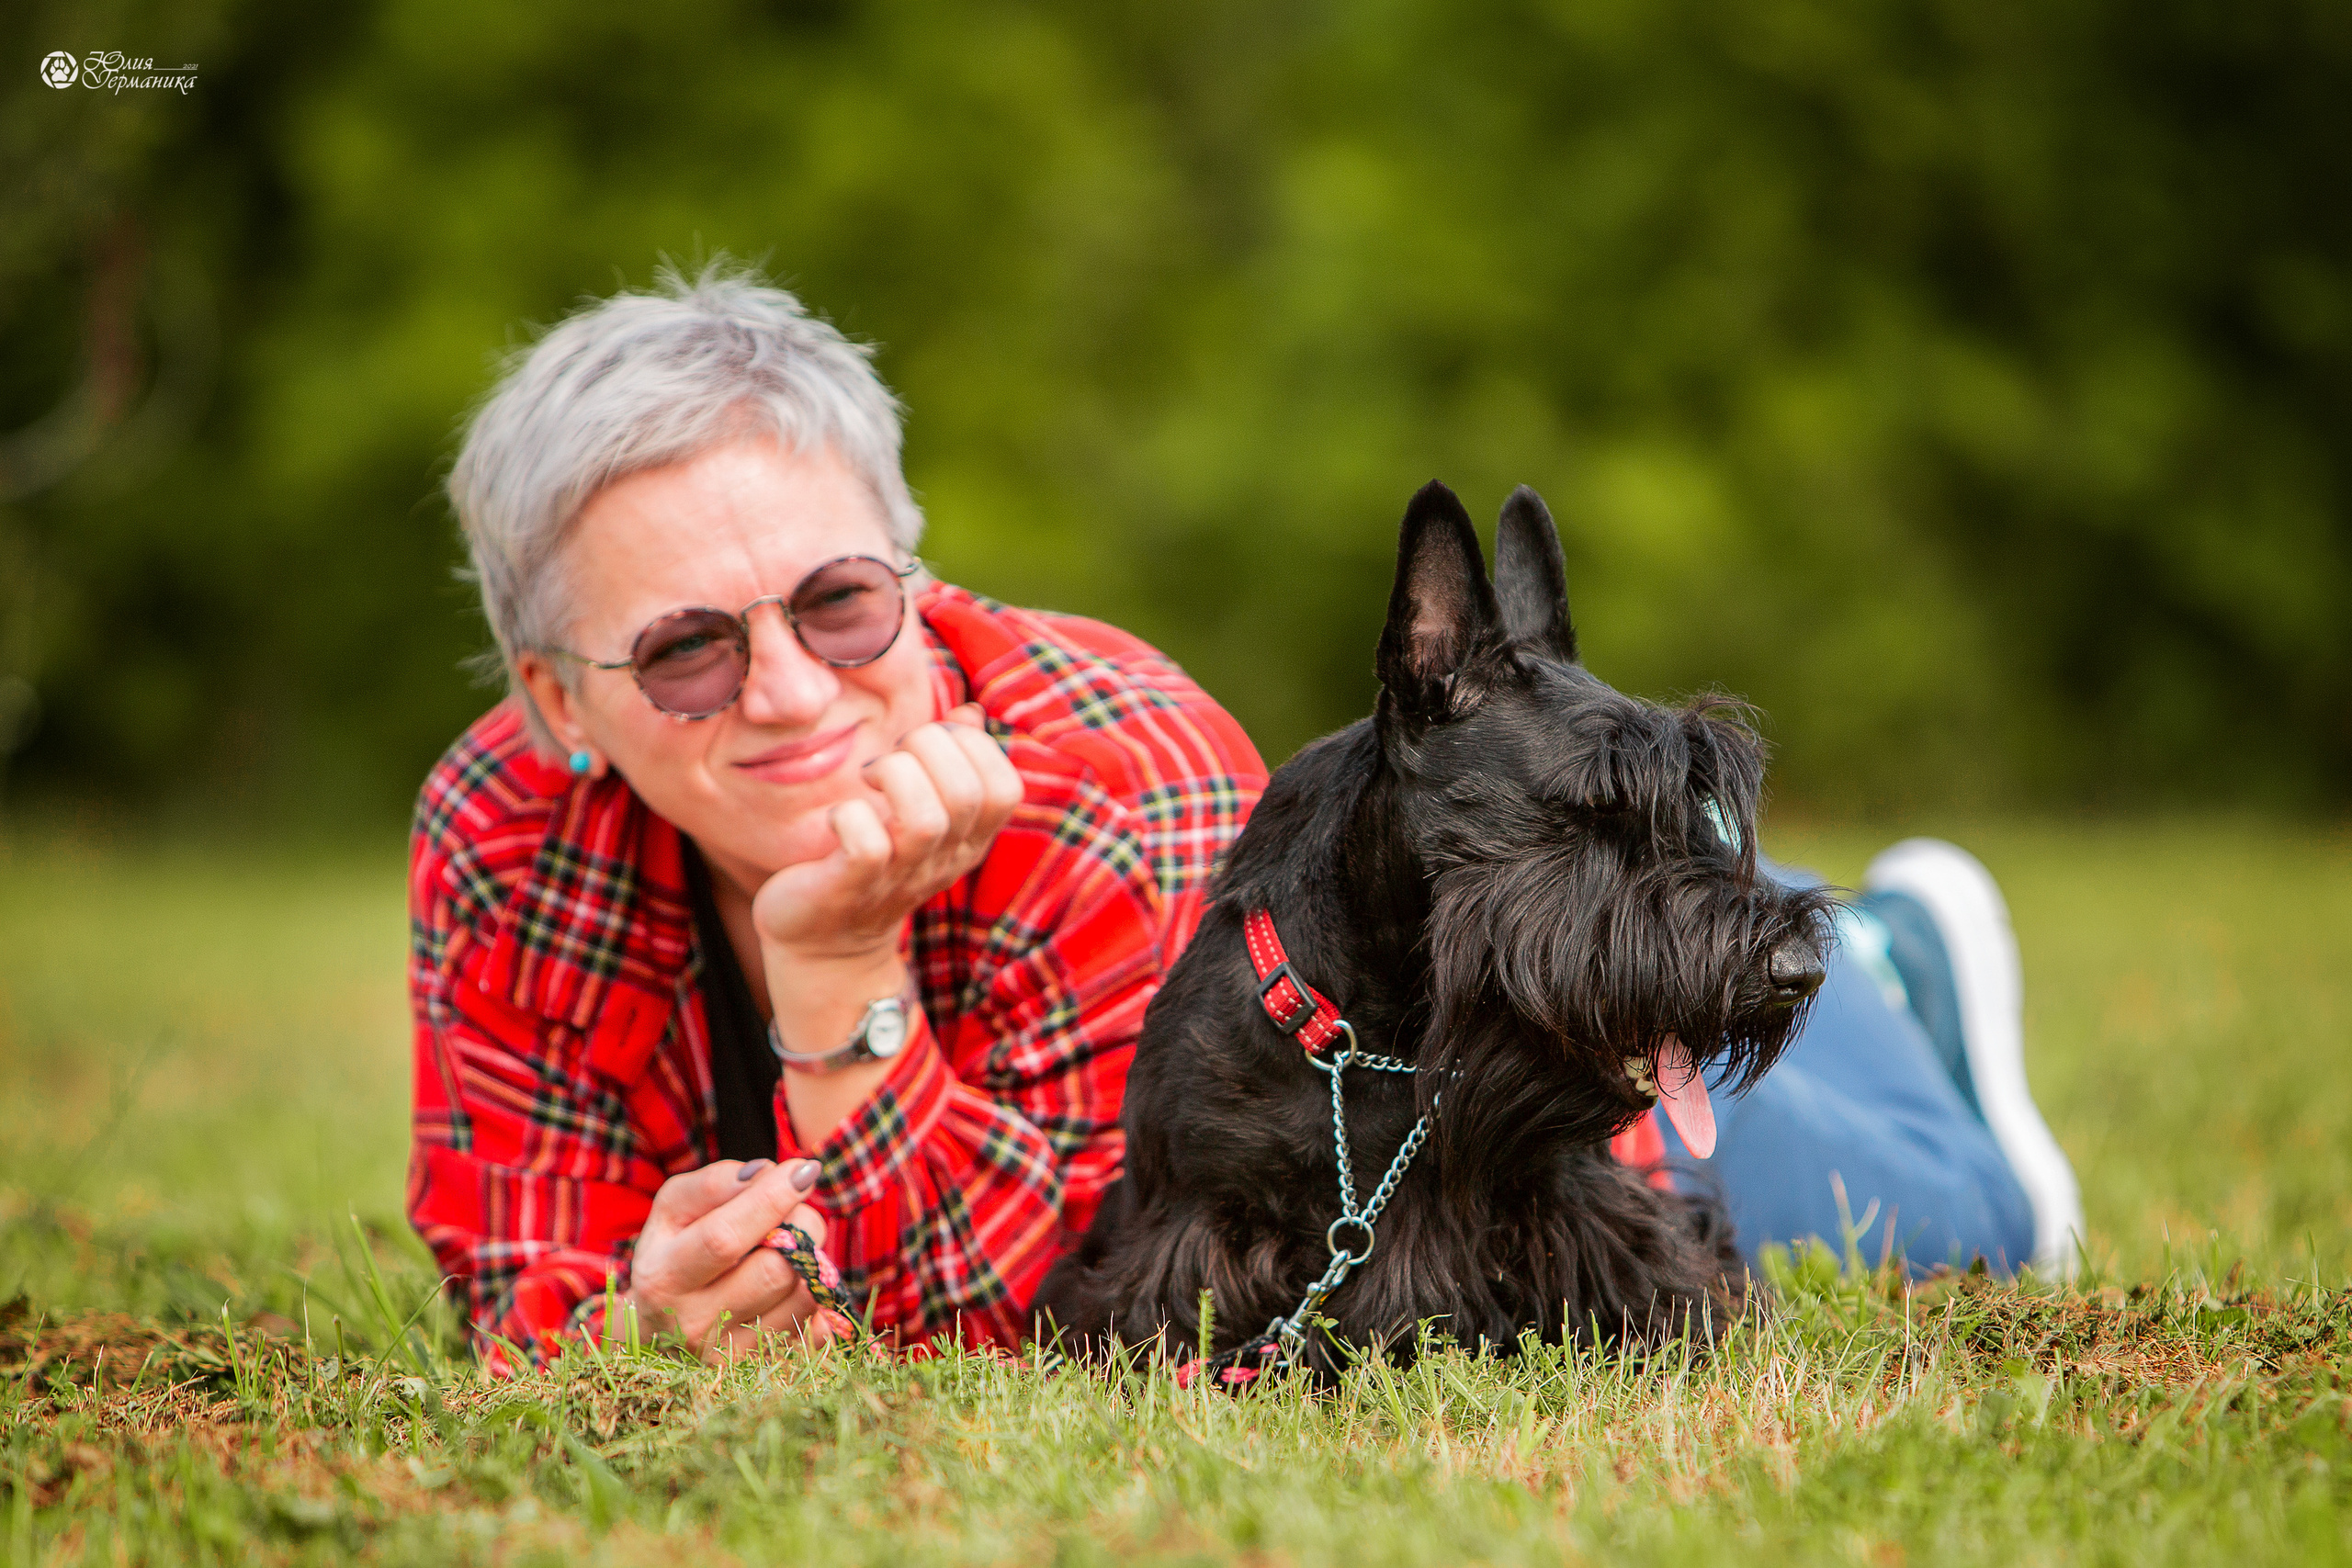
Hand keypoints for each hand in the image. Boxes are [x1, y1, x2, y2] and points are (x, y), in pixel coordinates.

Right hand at [616, 1158, 850, 1359]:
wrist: (658, 1331)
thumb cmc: (673, 1253)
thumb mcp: (673, 1211)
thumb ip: (714, 1184)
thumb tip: (764, 1174)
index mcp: (664, 1278)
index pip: (725, 1238)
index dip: (771, 1199)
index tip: (803, 1169)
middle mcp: (693, 1325)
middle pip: (775, 1269)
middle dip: (801, 1226)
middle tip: (795, 1213)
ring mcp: (729, 1355)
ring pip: (802, 1296)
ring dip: (811, 1259)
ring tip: (790, 1247)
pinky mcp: (762, 1369)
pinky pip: (816, 1326)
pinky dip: (817, 1294)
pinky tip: (793, 1282)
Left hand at [751, 703, 1023, 968]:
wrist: (825, 944)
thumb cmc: (871, 861)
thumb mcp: (922, 812)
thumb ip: (948, 761)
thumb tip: (970, 712)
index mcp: (968, 840)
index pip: (1005, 788)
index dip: (972, 747)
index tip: (929, 746)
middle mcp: (943, 860)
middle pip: (967, 793)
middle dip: (926, 748)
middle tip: (891, 758)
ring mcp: (899, 877)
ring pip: (924, 819)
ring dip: (893, 776)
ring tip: (868, 777)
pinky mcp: (851, 888)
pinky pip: (865, 846)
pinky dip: (849, 817)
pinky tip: (837, 817)